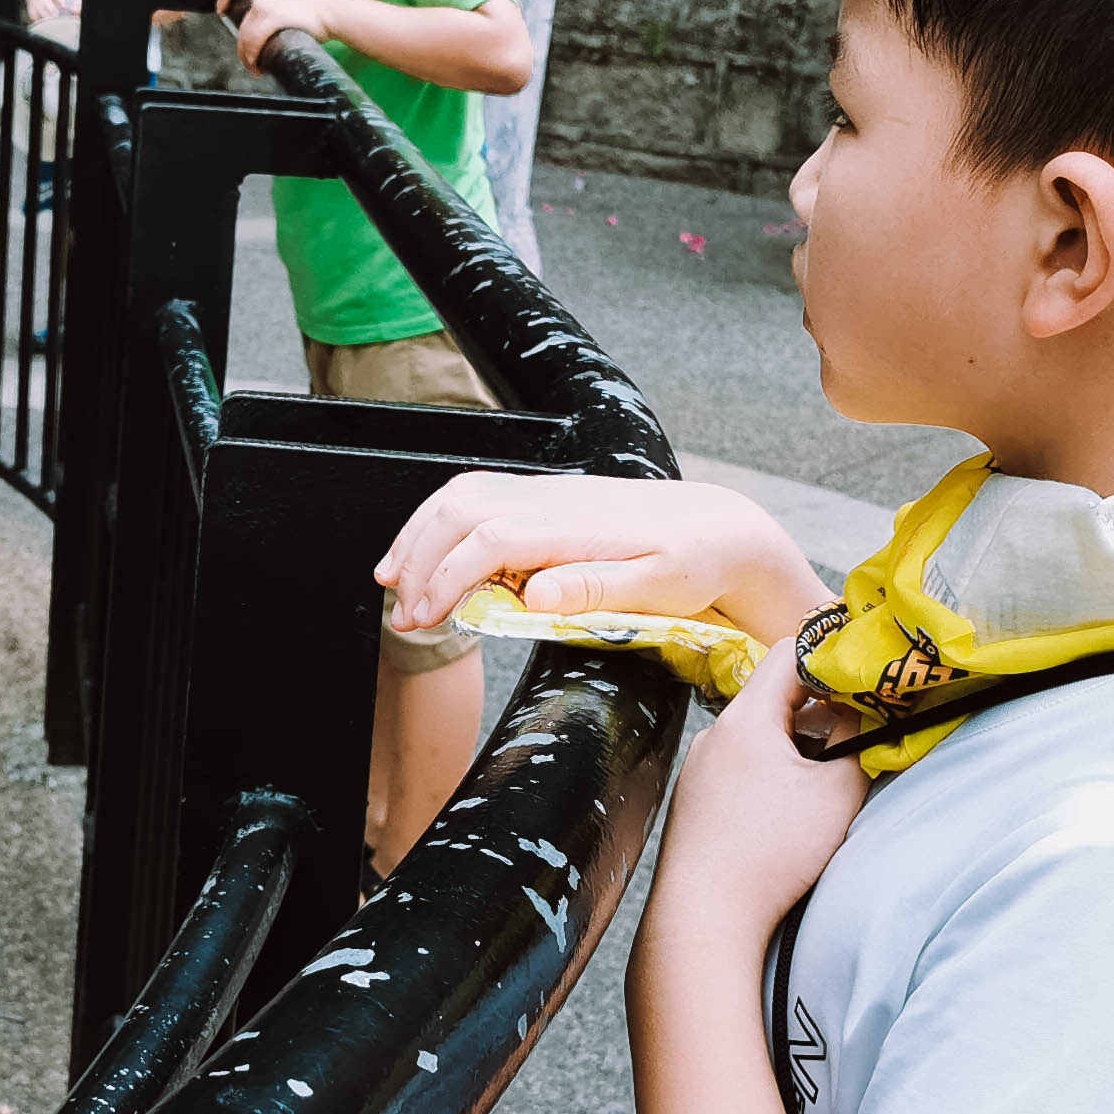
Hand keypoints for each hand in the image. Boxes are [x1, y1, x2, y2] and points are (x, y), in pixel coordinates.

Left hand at [229, 0, 337, 68]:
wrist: (330, 10)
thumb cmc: (316, 17)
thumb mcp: (289, 15)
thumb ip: (276, 24)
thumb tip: (269, 41)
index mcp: (263, 2)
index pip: (245, 26)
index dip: (244, 46)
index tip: (250, 59)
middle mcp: (261, 4)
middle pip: (243, 33)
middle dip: (244, 53)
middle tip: (252, 68)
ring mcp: (266, 9)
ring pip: (247, 38)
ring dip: (247, 58)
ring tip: (255, 70)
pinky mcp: (274, 18)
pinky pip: (255, 40)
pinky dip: (252, 55)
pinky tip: (257, 65)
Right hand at [377, 471, 835, 643]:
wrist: (720, 527)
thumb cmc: (696, 562)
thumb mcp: (660, 586)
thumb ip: (596, 590)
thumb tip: (534, 595)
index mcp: (574, 523)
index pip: (488, 540)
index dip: (447, 578)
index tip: (425, 618)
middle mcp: (553, 499)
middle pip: (460, 511)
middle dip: (419, 559)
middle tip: (403, 616)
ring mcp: (546, 495)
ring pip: (461, 497)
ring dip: (419, 535)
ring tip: (393, 581)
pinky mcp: (545, 501)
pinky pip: (478, 499)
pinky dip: (440, 524)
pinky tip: (428, 553)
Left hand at [648, 660, 870, 937]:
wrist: (703, 918)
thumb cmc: (770, 855)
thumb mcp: (835, 795)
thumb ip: (860, 743)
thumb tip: (872, 712)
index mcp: (746, 718)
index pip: (791, 653)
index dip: (835, 652)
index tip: (868, 667)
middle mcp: (716, 734)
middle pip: (778, 695)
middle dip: (826, 706)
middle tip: (866, 722)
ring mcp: (702, 767)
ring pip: (763, 733)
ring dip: (803, 742)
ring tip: (836, 771)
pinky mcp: (698, 799)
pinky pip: (745, 764)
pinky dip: (777, 768)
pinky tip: (798, 803)